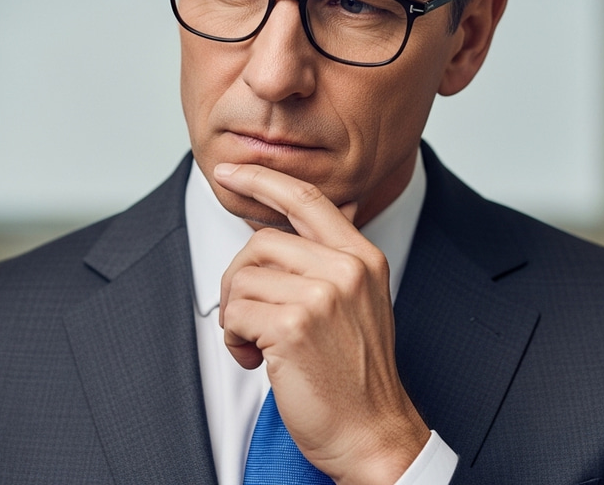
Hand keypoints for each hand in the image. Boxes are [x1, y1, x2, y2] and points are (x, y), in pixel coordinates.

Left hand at [215, 162, 429, 484]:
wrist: (373, 433)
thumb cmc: (356, 371)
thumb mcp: (358, 300)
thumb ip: (327, 258)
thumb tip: (284, 223)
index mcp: (362, 256)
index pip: (306, 197)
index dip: (262, 178)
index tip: (230, 170)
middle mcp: (346, 268)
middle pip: (261, 241)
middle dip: (240, 278)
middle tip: (247, 315)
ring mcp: (322, 295)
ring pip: (243, 277)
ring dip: (236, 314)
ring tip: (258, 343)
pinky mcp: (294, 326)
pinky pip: (235, 312)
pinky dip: (234, 337)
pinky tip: (256, 358)